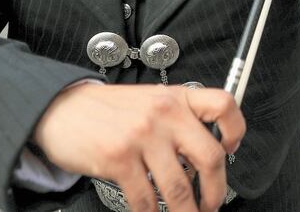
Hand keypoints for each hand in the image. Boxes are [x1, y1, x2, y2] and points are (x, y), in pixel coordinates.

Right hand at [34, 83, 245, 211]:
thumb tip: (207, 153)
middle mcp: (165, 114)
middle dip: (216, 191)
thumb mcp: (152, 100)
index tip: (231, 151)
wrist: (63, 108)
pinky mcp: (119, 159)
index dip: (235, 131)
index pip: (223, 105)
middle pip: (210, 157)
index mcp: (177, 97)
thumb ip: (179, 119)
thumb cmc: (110, 109)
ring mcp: (142, 137)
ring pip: (179, 188)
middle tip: (212, 205)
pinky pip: (146, 199)